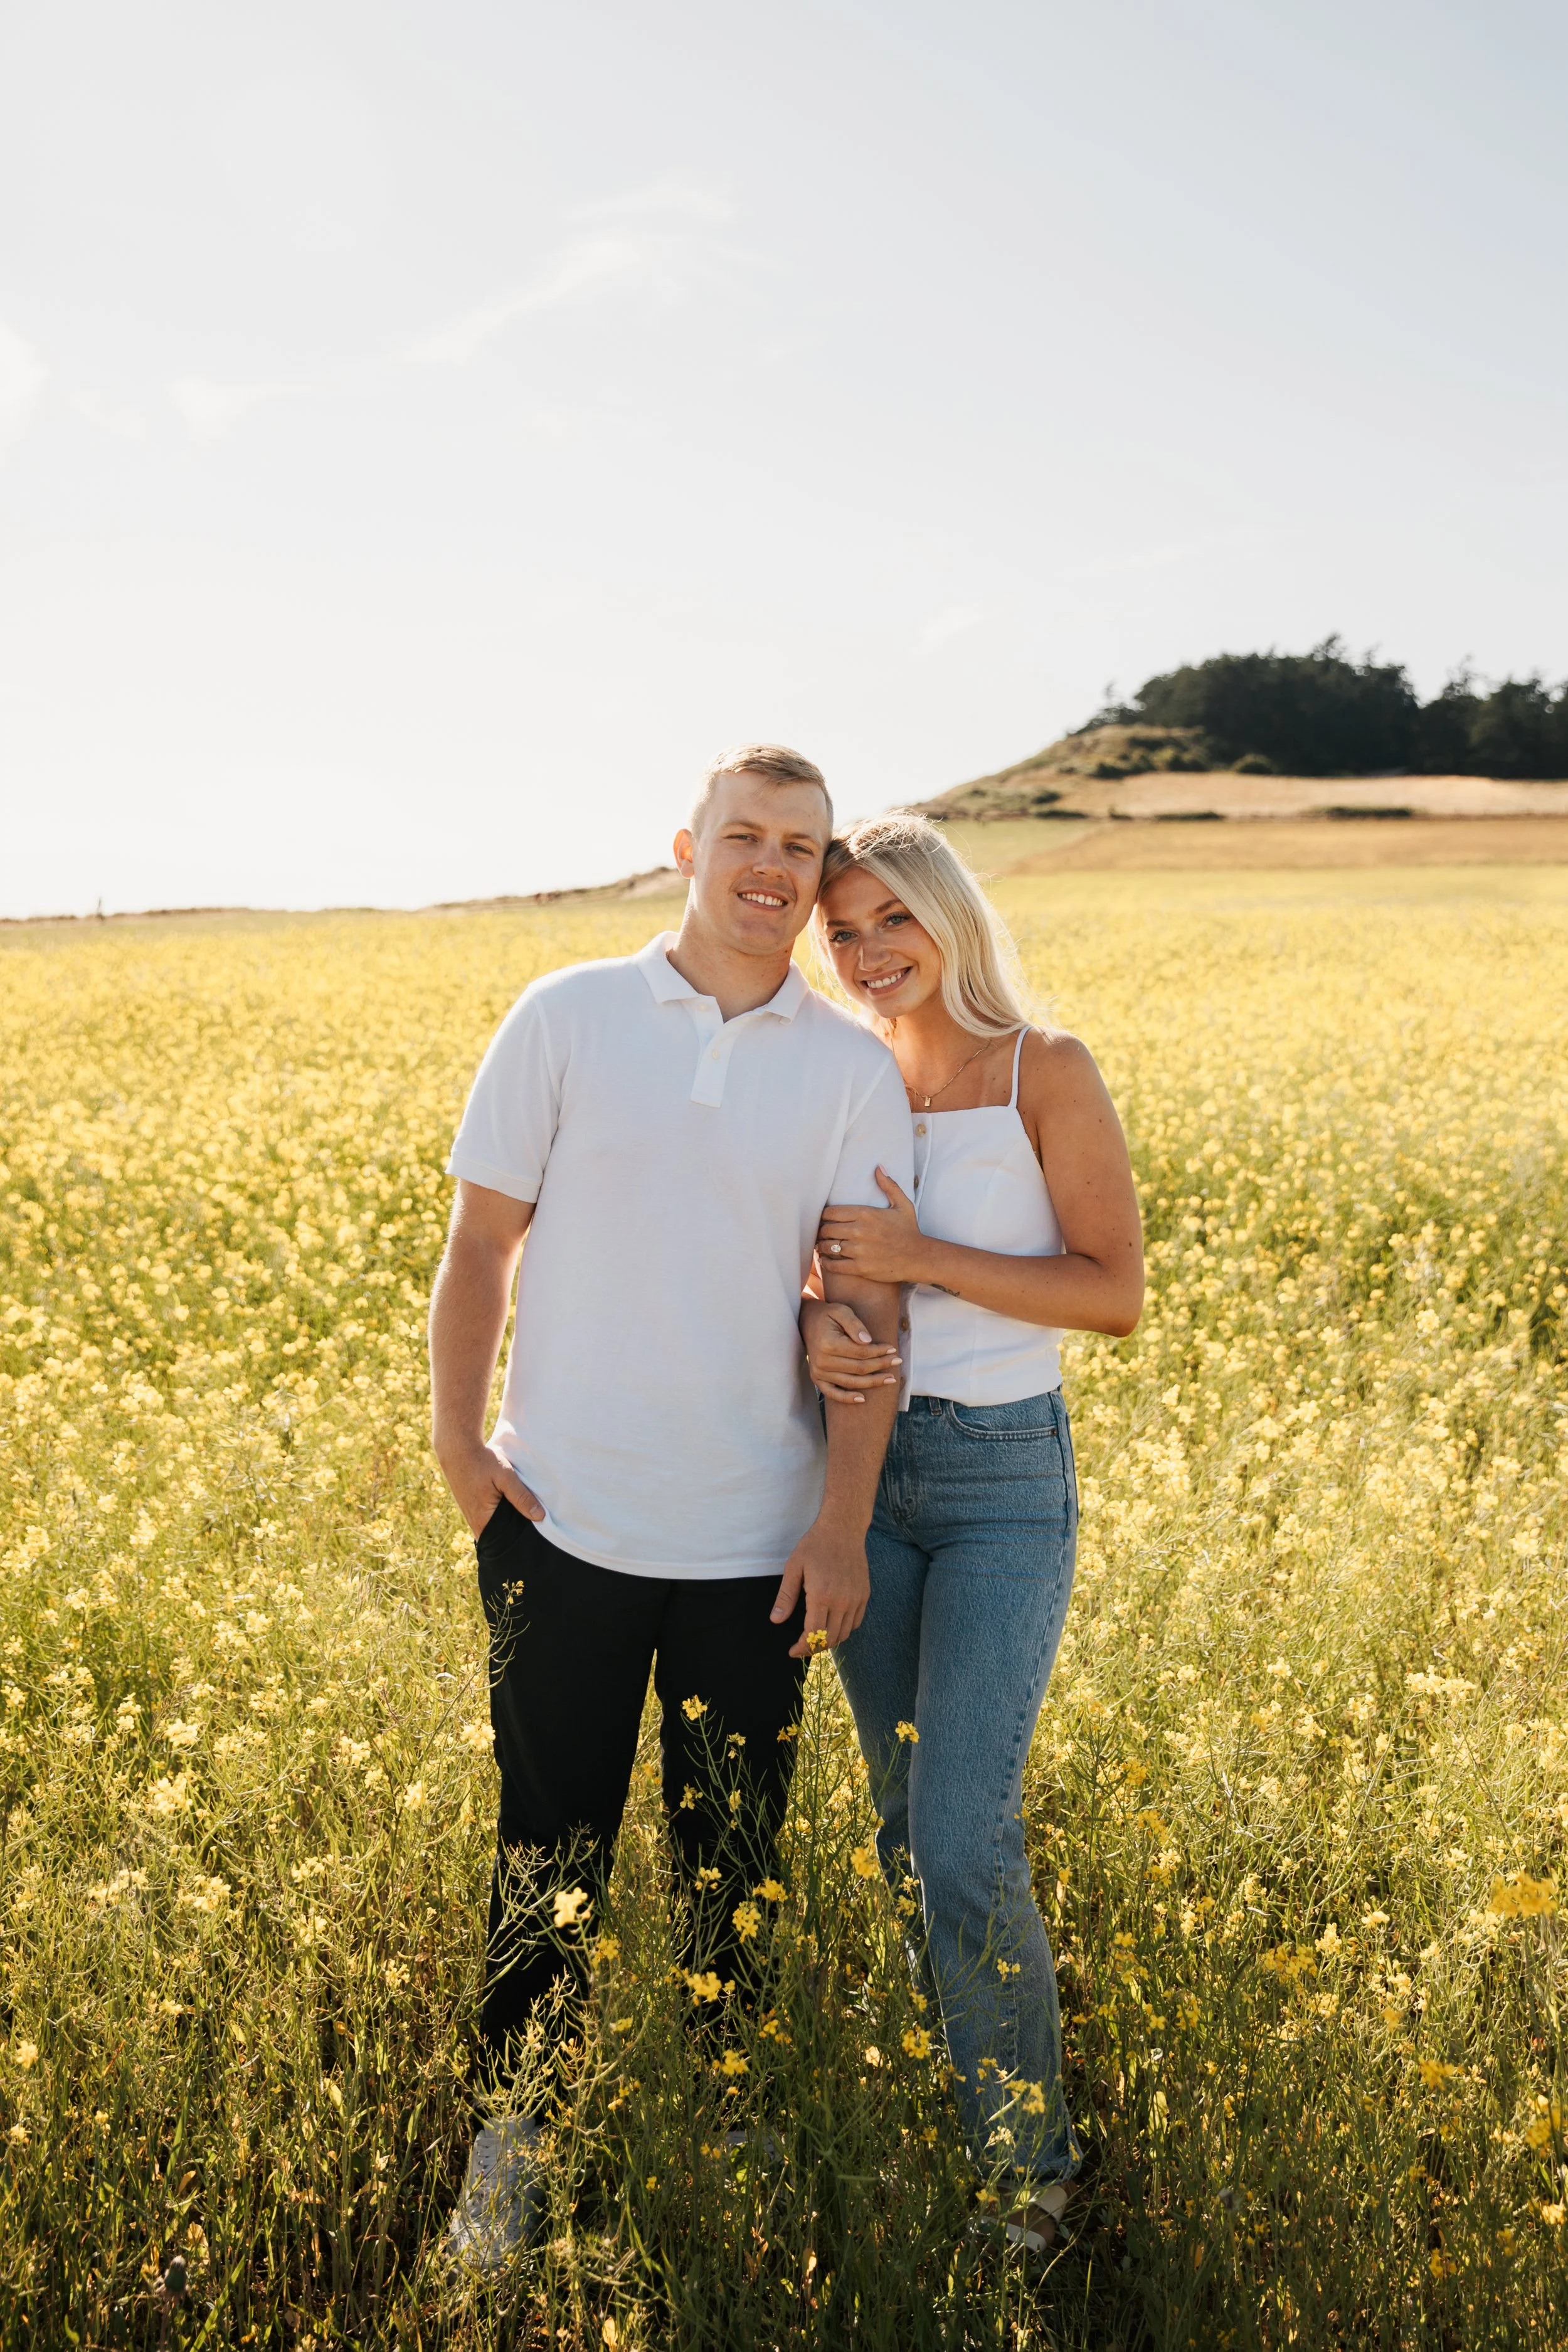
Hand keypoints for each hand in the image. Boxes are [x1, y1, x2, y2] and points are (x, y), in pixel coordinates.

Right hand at [439, 1438, 544, 1537]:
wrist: (458, 1450)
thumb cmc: (482, 1462)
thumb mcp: (505, 1476)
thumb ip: (522, 1497)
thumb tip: (540, 1517)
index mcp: (482, 1520)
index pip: (504, 1543)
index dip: (518, 1542)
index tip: (534, 1539)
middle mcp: (475, 1523)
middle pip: (499, 1538)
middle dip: (514, 1535)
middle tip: (534, 1530)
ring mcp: (471, 1517)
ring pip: (494, 1529)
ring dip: (507, 1526)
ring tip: (525, 1520)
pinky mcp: (471, 1509)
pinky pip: (488, 1520)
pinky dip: (499, 1518)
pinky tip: (511, 1510)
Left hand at [770, 1515, 870, 1658]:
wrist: (843, 1529)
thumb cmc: (815, 1545)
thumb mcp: (794, 1567)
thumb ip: (786, 1596)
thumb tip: (776, 1619)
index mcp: (821, 1595)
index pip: (813, 1634)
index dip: (802, 1647)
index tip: (793, 1651)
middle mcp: (842, 1600)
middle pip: (830, 1639)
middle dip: (813, 1648)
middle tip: (801, 1646)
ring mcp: (856, 1599)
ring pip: (844, 1634)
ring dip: (829, 1641)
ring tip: (815, 1638)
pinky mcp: (864, 1595)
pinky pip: (855, 1623)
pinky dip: (844, 1630)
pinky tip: (832, 1625)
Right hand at [801, 1296, 900, 1402]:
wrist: (807, 1322)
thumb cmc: (829, 1315)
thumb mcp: (842, 1311)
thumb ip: (855, 1325)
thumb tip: (868, 1341)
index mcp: (828, 1344)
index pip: (861, 1353)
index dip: (880, 1352)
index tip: (893, 1349)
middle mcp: (822, 1361)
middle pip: (859, 1368)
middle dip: (881, 1365)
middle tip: (898, 1361)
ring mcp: (819, 1372)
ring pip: (852, 1382)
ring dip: (873, 1382)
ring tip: (890, 1379)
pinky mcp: (817, 1378)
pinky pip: (832, 1393)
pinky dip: (847, 1398)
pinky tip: (862, 1399)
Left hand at [817, 1168, 929, 1285]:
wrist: (919, 1258)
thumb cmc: (909, 1230)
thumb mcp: (902, 1205)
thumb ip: (888, 1186)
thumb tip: (878, 1167)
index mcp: (865, 1214)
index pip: (830, 1212)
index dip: (823, 1216)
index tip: (825, 1220)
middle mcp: (859, 1231)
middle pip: (825, 1229)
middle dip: (821, 1231)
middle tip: (822, 1233)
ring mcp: (859, 1251)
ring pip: (827, 1247)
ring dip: (822, 1247)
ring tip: (823, 1246)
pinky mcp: (860, 1268)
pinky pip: (834, 1265)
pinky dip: (826, 1263)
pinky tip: (826, 1260)